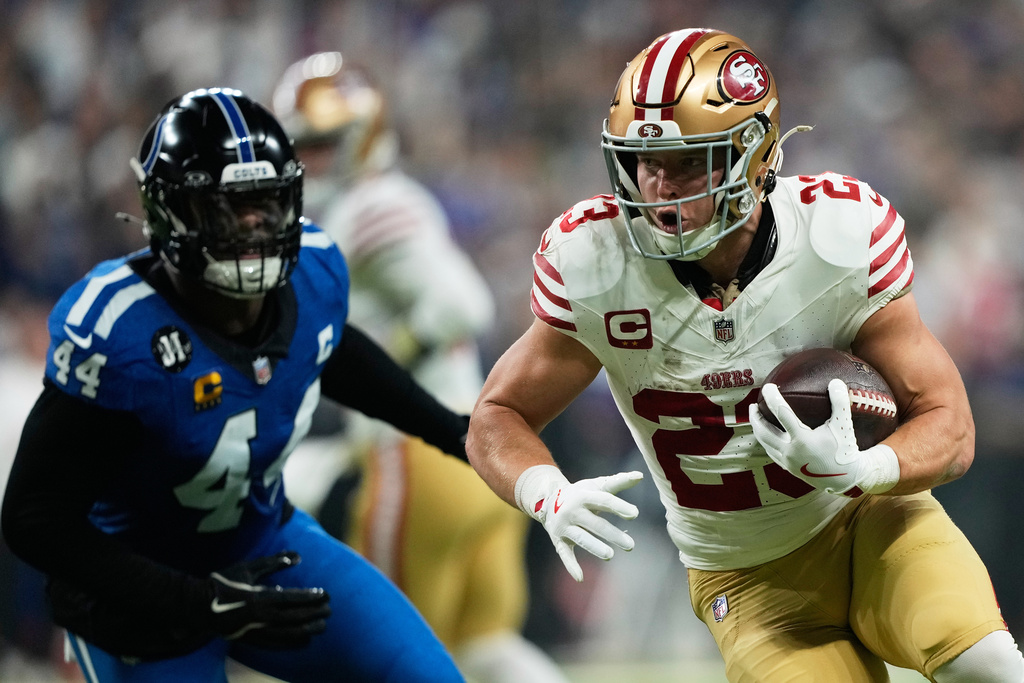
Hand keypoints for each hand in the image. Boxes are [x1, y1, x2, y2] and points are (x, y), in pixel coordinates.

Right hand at [205, 551, 329, 648]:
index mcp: (259, 597)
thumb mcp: (249, 568)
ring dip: (307, 630)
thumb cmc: (224, 583)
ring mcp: (255, 631)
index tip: (326, 594)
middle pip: (294, 618)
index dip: (310, 597)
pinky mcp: (251, 640)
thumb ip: (274, 562)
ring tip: (322, 626)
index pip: (292, 599)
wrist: (198, 606)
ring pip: (288, 635)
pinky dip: (293, 643)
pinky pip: (277, 645)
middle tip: (330, 610)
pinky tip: (305, 640)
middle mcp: (259, 617)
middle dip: (314, 614)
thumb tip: (298, 556)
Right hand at [515, 465, 642, 581]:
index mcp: (583, 496)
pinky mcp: (559, 541)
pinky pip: (565, 554)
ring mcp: (564, 527)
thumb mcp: (596, 485)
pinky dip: (571, 566)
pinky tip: (580, 578)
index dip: (619, 506)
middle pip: (595, 523)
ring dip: (595, 547)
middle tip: (630, 545)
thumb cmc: (581, 493)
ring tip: (610, 555)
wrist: (547, 500)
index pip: (603, 500)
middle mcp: (572, 511)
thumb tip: (640, 475)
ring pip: (581, 538)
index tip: (635, 514)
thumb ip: (618, 482)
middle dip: (612, 534)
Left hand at [749, 379, 899, 494]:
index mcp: (802, 440)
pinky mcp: (788, 468)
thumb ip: (840, 403)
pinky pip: (771, 452)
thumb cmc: (845, 450)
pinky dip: (766, 441)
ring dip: (758, 429)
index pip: (782, 413)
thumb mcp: (844, 426)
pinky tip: (767, 434)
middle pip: (765, 431)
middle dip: (756, 417)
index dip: (773, 398)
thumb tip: (835, 381)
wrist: (846, 479)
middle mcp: (791, 451)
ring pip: (765, 443)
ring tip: (756, 418)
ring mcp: (787, 461)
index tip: (767, 387)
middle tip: (753, 405)